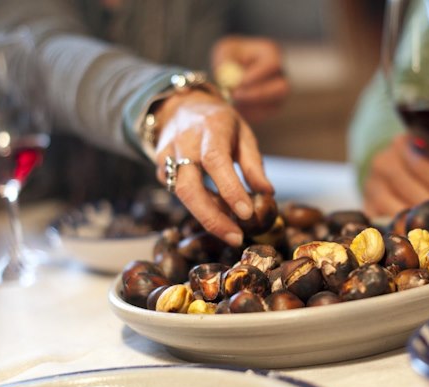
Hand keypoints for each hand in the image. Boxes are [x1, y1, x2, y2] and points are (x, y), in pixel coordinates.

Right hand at [153, 89, 273, 246]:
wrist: (180, 107)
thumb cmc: (219, 122)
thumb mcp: (243, 133)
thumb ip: (253, 164)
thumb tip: (267, 194)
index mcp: (210, 128)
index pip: (216, 162)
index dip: (230, 190)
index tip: (246, 214)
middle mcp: (183, 142)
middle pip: (190, 187)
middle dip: (212, 217)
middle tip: (235, 238)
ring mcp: (167, 156)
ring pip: (181, 194)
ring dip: (207, 216)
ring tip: (231, 230)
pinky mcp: (160, 169)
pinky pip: (179, 193)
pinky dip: (200, 207)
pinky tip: (217, 212)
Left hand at [212, 36, 288, 122]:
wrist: (232, 71)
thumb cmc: (230, 58)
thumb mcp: (224, 52)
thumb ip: (226, 61)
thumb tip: (229, 77)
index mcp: (271, 53)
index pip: (272, 64)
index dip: (257, 75)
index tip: (238, 83)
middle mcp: (281, 73)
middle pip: (282, 88)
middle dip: (258, 94)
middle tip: (236, 96)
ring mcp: (279, 92)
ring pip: (275, 105)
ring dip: (252, 107)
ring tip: (232, 104)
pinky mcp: (273, 107)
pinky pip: (265, 115)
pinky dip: (249, 115)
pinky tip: (235, 110)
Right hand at [362, 134, 428, 223]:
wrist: (388, 167)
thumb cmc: (422, 166)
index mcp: (403, 144)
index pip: (424, 164)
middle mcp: (383, 162)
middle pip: (410, 188)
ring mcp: (371, 185)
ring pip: (396, 208)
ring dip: (422, 224)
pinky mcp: (366, 206)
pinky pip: (384, 222)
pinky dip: (403, 232)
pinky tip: (419, 241)